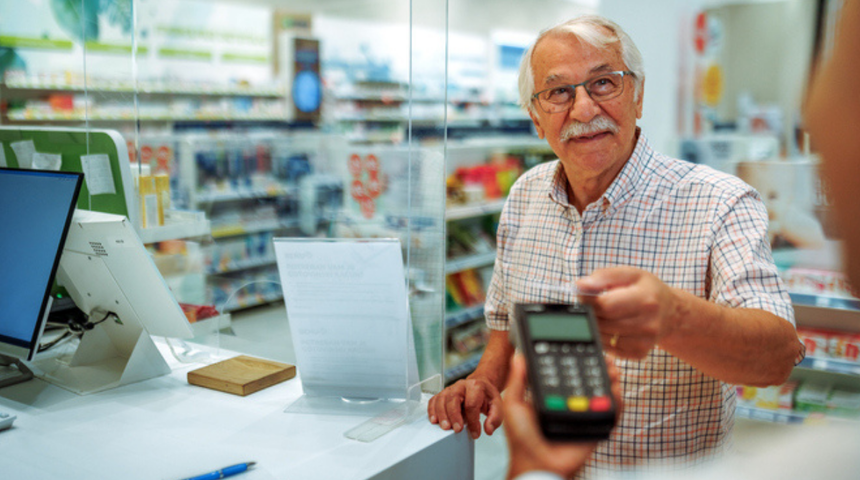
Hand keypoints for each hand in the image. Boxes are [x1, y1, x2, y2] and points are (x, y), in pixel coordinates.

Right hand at [428, 376, 502, 438]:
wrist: (481, 385)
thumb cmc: (487, 396)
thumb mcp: (497, 405)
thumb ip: (495, 418)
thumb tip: (488, 429)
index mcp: (476, 386)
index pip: (471, 404)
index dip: (472, 420)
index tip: (475, 433)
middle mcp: (461, 386)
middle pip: (453, 398)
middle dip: (453, 415)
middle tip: (456, 429)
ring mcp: (451, 389)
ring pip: (441, 398)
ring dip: (441, 414)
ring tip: (444, 427)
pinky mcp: (443, 394)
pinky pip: (434, 399)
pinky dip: (432, 409)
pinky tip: (434, 419)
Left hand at [503, 353, 622, 479]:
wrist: (536, 463)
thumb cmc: (523, 438)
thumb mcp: (515, 404)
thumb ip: (518, 380)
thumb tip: (518, 355)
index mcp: (553, 395)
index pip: (568, 373)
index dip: (578, 360)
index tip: (584, 347)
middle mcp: (570, 403)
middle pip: (589, 380)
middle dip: (600, 366)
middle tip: (605, 357)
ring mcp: (583, 414)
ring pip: (602, 393)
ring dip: (610, 379)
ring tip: (612, 369)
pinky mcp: (594, 427)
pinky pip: (610, 414)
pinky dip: (617, 402)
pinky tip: (615, 390)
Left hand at [577, 267, 677, 358]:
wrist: (670, 313)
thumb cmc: (646, 290)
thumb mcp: (630, 274)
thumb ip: (603, 277)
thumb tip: (579, 286)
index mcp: (646, 299)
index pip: (606, 305)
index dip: (588, 301)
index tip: (582, 296)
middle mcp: (649, 323)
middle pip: (603, 323)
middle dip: (590, 314)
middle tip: (590, 306)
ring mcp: (646, 341)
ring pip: (603, 338)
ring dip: (595, 327)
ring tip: (600, 315)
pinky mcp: (640, 353)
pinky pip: (610, 350)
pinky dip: (604, 339)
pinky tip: (609, 328)